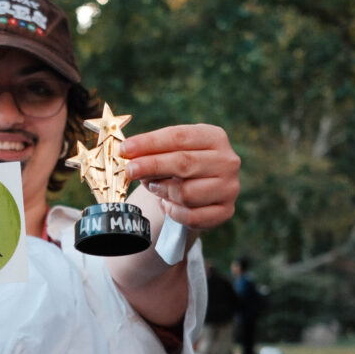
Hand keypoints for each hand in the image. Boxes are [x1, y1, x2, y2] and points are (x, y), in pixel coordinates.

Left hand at [121, 124, 239, 229]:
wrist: (197, 194)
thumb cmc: (178, 168)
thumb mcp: (168, 153)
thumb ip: (151, 151)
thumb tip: (127, 153)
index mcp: (214, 137)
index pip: (179, 137)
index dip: (150, 143)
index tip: (125, 149)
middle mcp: (227, 161)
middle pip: (184, 163)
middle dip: (151, 166)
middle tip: (129, 170)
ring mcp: (229, 188)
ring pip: (186, 193)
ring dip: (162, 191)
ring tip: (155, 187)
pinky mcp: (225, 212)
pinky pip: (190, 216)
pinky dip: (173, 211)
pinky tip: (168, 204)